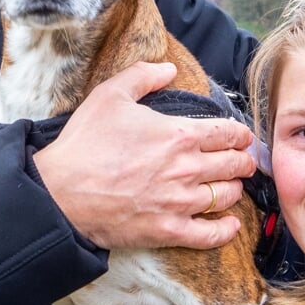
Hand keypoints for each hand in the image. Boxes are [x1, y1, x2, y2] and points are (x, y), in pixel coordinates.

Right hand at [35, 61, 255, 250]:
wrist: (62, 192)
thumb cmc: (85, 143)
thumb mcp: (110, 95)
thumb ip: (143, 76)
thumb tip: (169, 69)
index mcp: (179, 134)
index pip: (228, 133)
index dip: (240, 134)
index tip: (241, 137)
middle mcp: (187, 168)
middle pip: (234, 165)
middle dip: (243, 161)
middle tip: (243, 161)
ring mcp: (180, 202)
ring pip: (226, 196)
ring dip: (233, 189)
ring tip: (231, 187)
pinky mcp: (169, 230)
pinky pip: (210, 234)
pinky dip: (225, 230)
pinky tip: (230, 225)